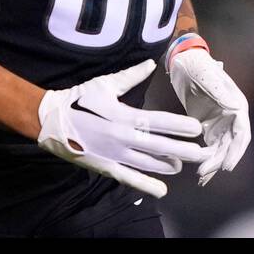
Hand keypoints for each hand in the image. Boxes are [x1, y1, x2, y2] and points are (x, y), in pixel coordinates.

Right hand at [37, 60, 208, 197]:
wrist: (52, 121)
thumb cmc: (79, 99)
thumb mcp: (105, 84)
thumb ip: (131, 76)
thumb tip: (151, 63)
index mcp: (123, 115)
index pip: (157, 121)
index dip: (178, 126)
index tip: (195, 128)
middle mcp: (122, 137)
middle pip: (158, 145)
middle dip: (181, 150)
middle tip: (201, 152)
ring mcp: (114, 154)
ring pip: (147, 163)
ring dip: (167, 165)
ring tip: (183, 166)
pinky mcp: (106, 166)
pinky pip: (129, 178)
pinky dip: (146, 185)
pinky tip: (162, 189)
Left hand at [165, 34, 250, 185]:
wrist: (183, 61)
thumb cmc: (197, 65)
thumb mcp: (206, 76)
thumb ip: (220, 92)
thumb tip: (236, 108)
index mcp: (236, 105)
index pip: (242, 133)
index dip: (236, 151)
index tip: (227, 166)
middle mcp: (232, 116)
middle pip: (230, 145)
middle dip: (220, 161)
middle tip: (203, 172)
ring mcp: (221, 122)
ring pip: (221, 149)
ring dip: (213, 163)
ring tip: (201, 176)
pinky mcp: (208, 126)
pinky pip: (210, 147)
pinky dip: (206, 158)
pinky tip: (199, 170)